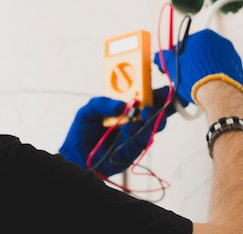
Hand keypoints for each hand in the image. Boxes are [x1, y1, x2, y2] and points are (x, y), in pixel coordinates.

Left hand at [59, 87, 175, 175]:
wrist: (77, 154)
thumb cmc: (83, 130)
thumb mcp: (88, 111)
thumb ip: (102, 103)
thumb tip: (121, 105)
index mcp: (125, 106)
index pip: (146, 97)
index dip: (157, 92)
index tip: (166, 88)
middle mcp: (134, 120)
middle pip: (155, 112)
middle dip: (163, 105)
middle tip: (162, 98)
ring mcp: (135, 135)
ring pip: (153, 127)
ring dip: (152, 118)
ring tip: (146, 111)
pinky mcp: (133, 150)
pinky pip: (142, 142)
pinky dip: (139, 134)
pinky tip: (131, 128)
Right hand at [153, 28, 242, 105]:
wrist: (219, 95)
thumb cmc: (196, 78)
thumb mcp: (173, 66)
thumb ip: (165, 58)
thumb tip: (160, 56)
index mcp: (204, 36)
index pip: (185, 44)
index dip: (177, 56)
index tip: (174, 66)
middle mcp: (221, 42)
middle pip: (200, 52)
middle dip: (191, 63)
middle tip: (183, 76)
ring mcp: (232, 56)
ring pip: (211, 62)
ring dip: (203, 70)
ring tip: (195, 84)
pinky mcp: (239, 70)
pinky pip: (223, 71)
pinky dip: (215, 77)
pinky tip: (208, 87)